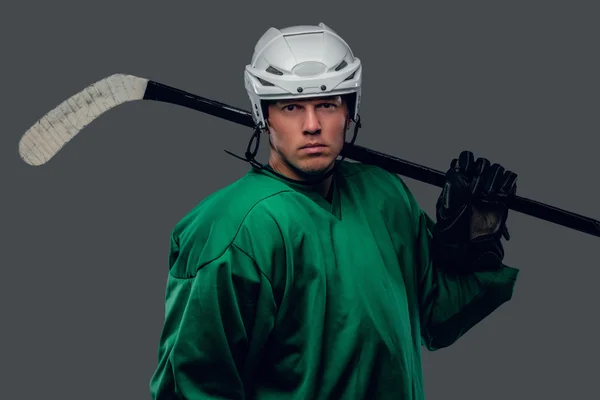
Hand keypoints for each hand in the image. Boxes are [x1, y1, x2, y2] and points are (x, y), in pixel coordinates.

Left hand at [432, 150, 517, 272]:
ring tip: (488, 196)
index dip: (467, 161)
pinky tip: (501, 195)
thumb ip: (450, 188)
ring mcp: (489, 187)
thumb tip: (454, 168)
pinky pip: (510, 178)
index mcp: (458, 181)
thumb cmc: (452, 230)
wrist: (469, 247)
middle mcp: (474, 181)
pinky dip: (508, 183)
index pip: (465, 158)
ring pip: (497, 169)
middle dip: (481, 174)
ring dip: (494, 179)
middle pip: (483, 163)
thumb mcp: (445, 209)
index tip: (464, 170)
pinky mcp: (503, 195)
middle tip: (476, 193)